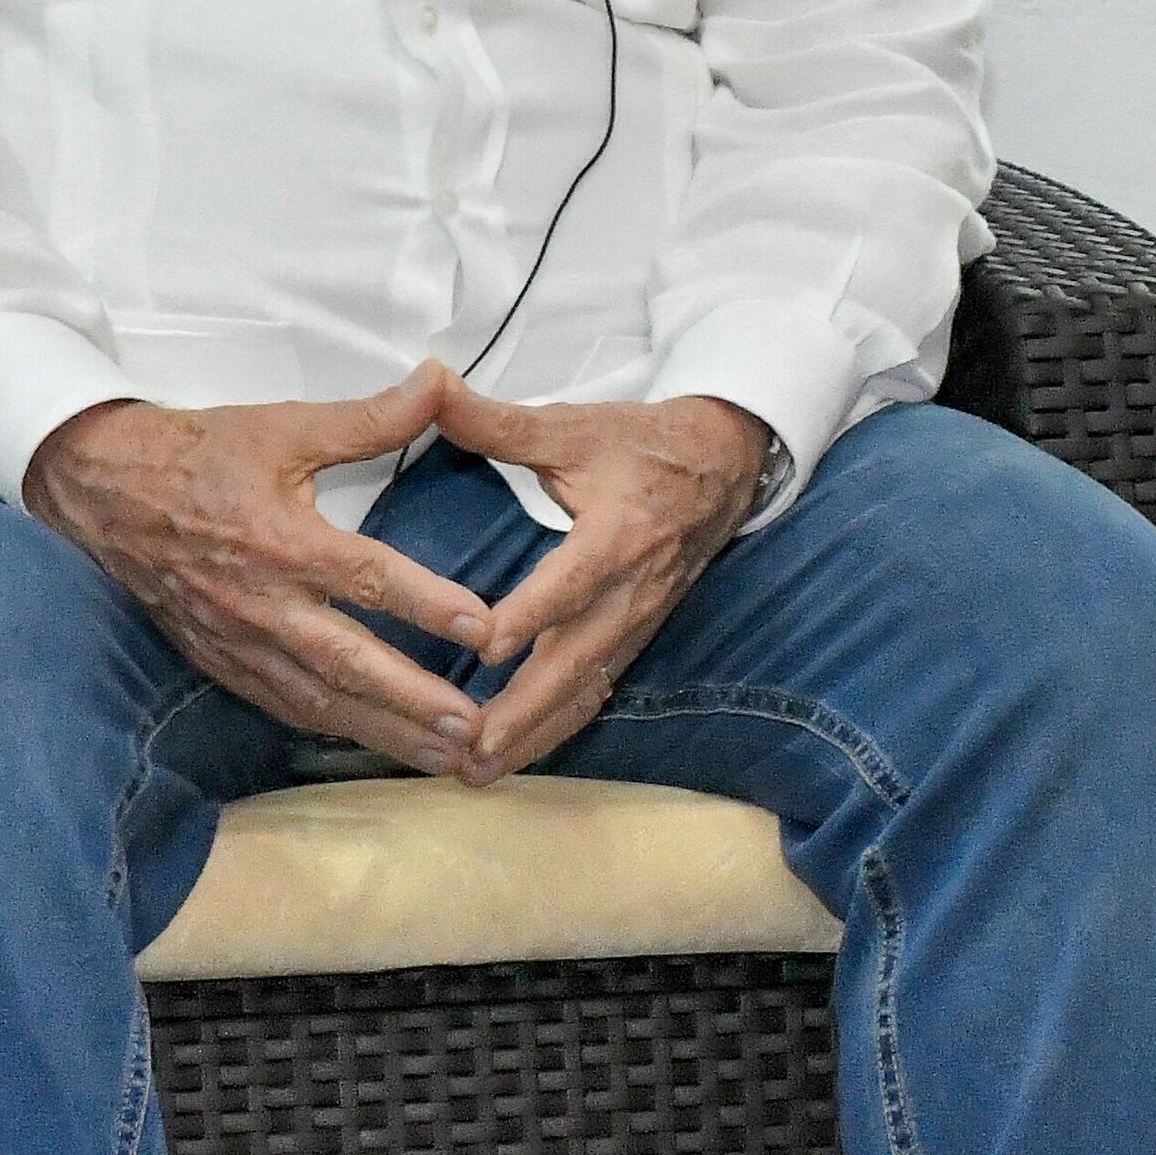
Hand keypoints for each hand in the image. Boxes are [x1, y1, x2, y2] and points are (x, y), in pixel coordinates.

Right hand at [21, 365, 491, 773]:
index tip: (484, 630)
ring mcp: (238, 641)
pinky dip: (330, 730)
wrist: (106, 489)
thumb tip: (442, 378)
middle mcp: (262, 603)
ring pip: (318, 699)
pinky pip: (280, 705)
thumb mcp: (286, 426)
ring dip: (384, 730)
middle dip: (413, 701)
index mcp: (284, 542)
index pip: (369, 581)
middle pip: (348, 663)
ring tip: (446, 757)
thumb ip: (371, 417)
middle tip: (474, 729)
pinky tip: (375, 745)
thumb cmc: (205, 454)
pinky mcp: (218, 660)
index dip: (428, 605)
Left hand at [425, 373, 774, 781]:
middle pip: (577, 659)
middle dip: (523, 709)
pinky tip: (518, 754)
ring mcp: (640, 618)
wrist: (727, 459)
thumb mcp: (574, 426)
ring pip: (586, 688)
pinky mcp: (639, 632)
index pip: (572, 582)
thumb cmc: (642, 442)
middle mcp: (633, 587)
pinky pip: (598, 689)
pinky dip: (558, 726)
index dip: (532, 614)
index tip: (483, 646)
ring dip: (534, 733)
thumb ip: (497, 421)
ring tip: (478, 771)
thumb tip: (428, 383)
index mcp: (618, 532)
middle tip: (468, 748)